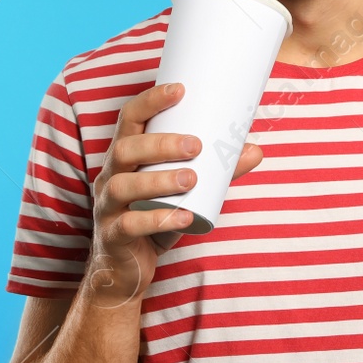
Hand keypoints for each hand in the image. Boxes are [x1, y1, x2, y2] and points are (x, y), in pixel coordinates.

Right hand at [82, 81, 263, 307]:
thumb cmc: (154, 220)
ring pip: (124, 185)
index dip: (150, 101)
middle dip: (161, 144)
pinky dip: (158, 220)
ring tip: (192, 178)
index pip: (129, 119)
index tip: (180, 89)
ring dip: (159, 179)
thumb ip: (217, 173)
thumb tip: (256, 150)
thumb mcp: (185, 194)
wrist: (124, 273)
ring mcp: (106, 207)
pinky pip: (130, 225)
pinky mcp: (112, 236)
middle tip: (196, 145)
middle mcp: (110, 176)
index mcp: (125, 157)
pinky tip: (184, 217)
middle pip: (125, 149)